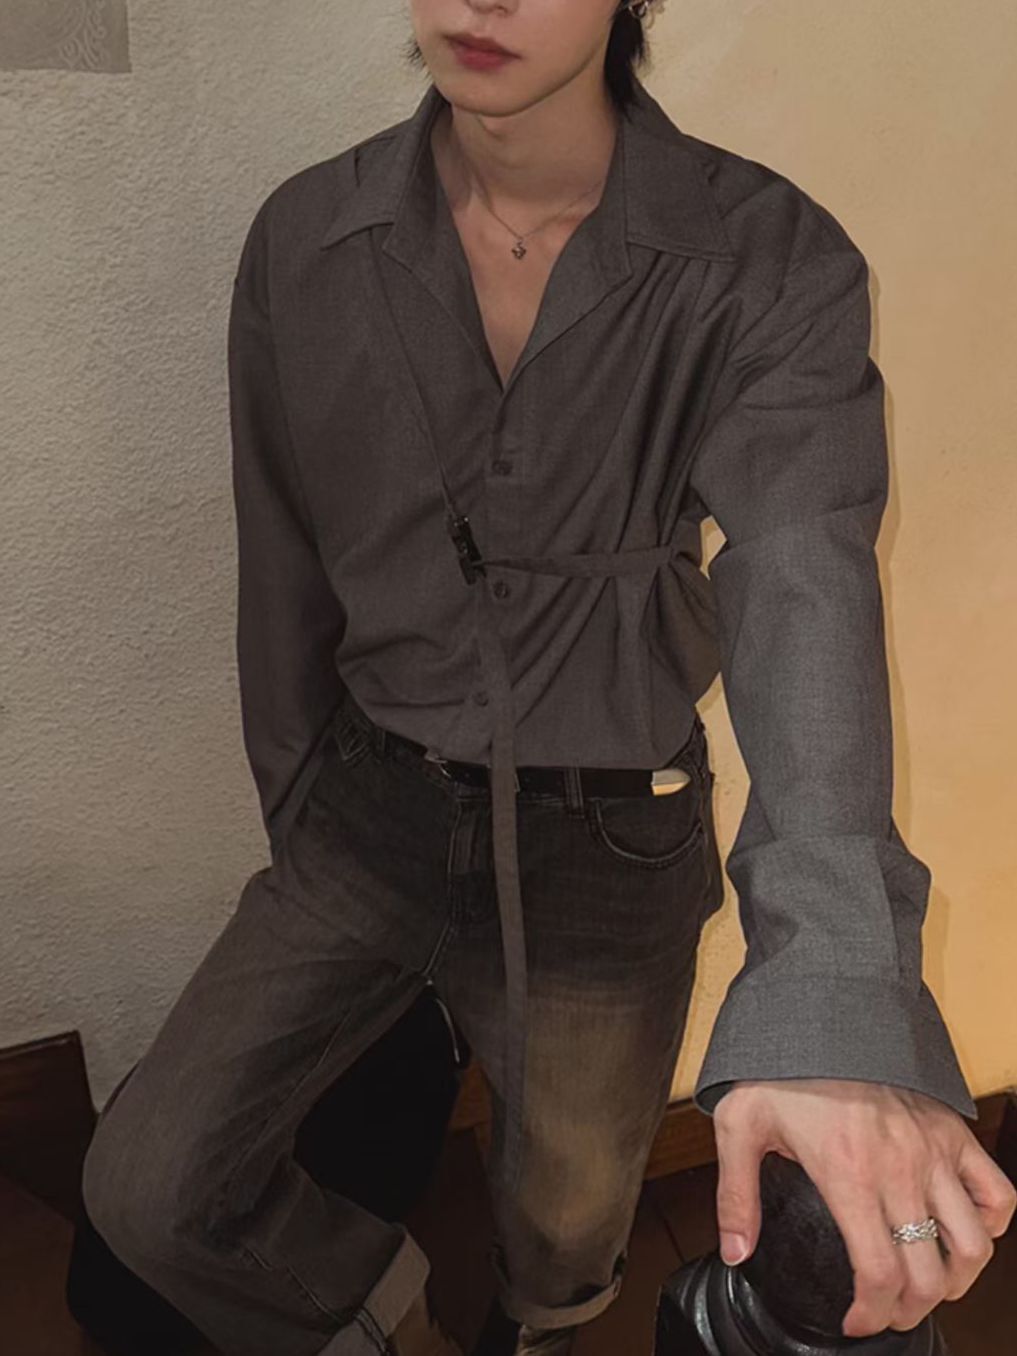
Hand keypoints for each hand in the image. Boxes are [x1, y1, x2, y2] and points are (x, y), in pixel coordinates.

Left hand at [712, 1078, 1015, 1337]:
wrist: (822, 1006)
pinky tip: (962, 1231)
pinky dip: (989, 1223)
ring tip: (929, 1284)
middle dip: (909, 1310)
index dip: (872, 1315)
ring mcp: (933, 1149)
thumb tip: (737, 1252)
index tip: (856, 1323)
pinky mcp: (953, 1130)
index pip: (879, 1273)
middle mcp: (899, 1168)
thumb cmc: (780, 1064)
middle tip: (888, 1312)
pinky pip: (997, 1192)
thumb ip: (736, 1194)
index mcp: (847, 1173)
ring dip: (956, 1278)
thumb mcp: (740, 1123)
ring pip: (972, 1243)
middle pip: (927, 1273)